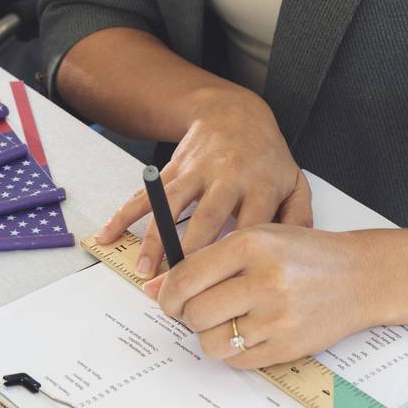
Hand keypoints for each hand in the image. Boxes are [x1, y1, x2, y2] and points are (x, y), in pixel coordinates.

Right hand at [95, 85, 312, 278]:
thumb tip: (299, 258)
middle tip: (179, 294)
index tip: (226, 294)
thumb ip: (299, 219)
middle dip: (190, 259)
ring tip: (144, 272)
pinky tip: (107, 235)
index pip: (249, 229)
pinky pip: (145, 193)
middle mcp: (227, 177)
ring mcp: (197, 172)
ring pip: (171, 207)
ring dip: (155, 240)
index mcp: (260, 186)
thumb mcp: (294, 182)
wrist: (235, 113)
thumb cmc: (266, 157)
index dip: (236, 262)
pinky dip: (124, 215)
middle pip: (206, 221)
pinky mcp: (173, 169)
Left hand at [145, 224, 371, 369]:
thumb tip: (154, 289)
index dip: (167, 292)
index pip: (186, 276)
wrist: (358, 276)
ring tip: (226, 319)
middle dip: (187, 315)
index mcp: (251, 244)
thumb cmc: (302, 254)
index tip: (166, 298)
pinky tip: (249, 330)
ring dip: (209, 335)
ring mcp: (277, 317)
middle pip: (194, 312)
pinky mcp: (287, 347)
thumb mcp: (256, 239)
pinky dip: (233, 350)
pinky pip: (237, 361)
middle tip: (197, 309)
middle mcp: (264, 280)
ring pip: (211, 342)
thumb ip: (206, 260)